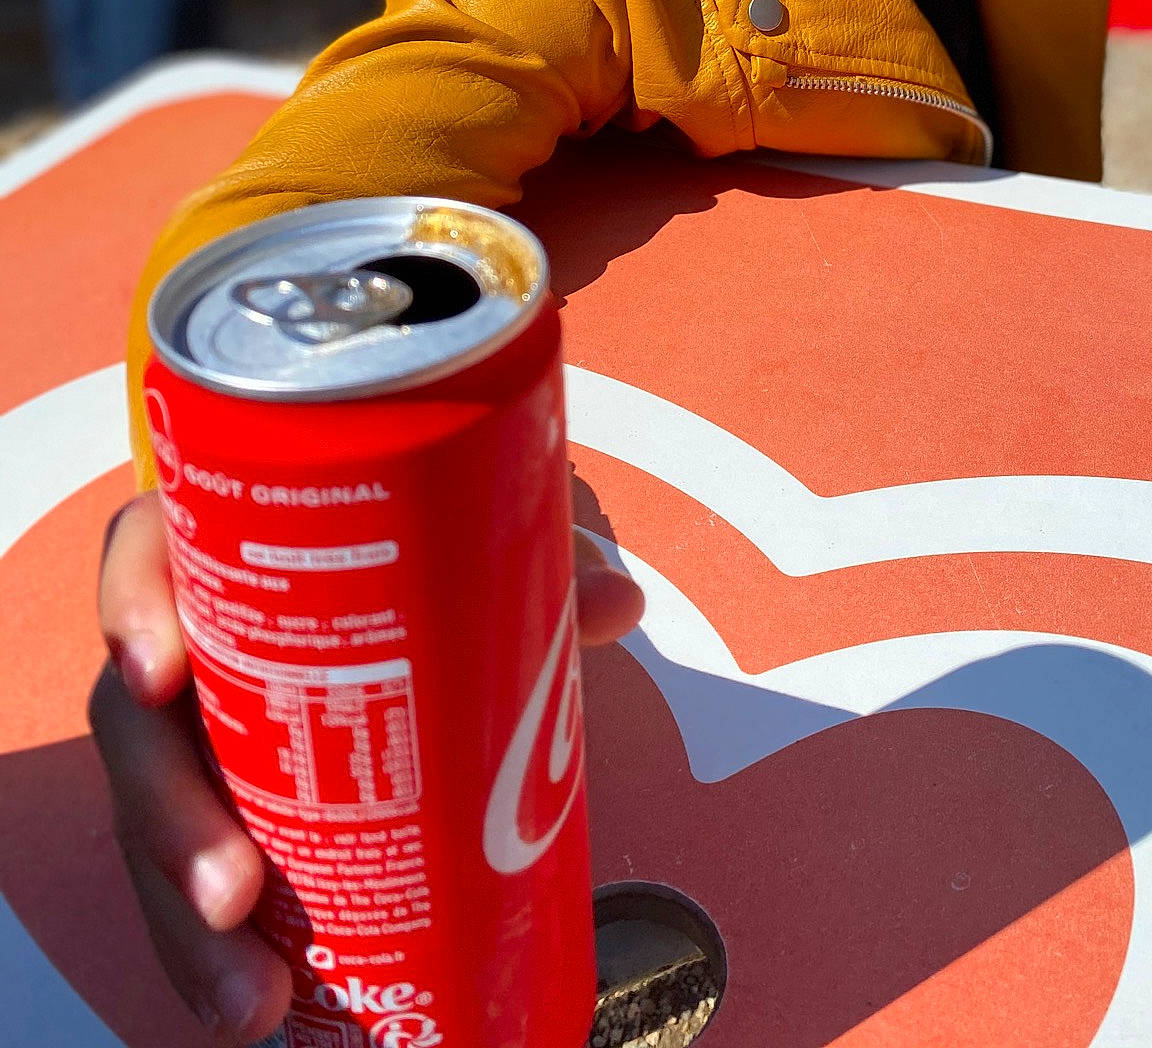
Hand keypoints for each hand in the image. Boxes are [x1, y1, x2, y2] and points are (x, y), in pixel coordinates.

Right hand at [91, 491, 643, 1043]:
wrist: (400, 612)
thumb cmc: (408, 567)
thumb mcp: (462, 553)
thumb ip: (528, 562)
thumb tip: (615, 600)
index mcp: (225, 560)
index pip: (142, 559)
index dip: (133, 609)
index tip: (162, 671)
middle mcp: (183, 652)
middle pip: (135, 727)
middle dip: (172, 819)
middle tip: (234, 892)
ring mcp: (185, 742)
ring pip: (150, 828)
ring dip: (187, 927)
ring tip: (255, 996)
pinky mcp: (205, 819)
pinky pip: (183, 889)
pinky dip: (211, 957)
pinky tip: (254, 1010)